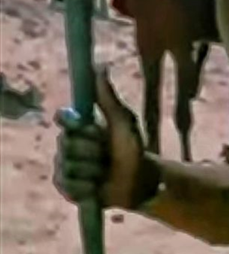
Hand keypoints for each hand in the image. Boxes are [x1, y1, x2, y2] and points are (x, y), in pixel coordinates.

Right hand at [54, 71, 157, 208]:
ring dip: (92, 170)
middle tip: (107, 154)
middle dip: (92, 150)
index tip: (84, 123)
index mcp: (81, 126)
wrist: (141, 181)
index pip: (62, 117)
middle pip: (66, 142)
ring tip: (105, 171)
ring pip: (68, 165)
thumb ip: (109, 98)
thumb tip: (101, 65)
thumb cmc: (134, 149)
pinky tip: (98, 187)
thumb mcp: (124, 122)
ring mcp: (65, 166)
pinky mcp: (66, 188)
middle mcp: (68, 145)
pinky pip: (68, 185)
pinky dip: (88, 187)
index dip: (71, 121)